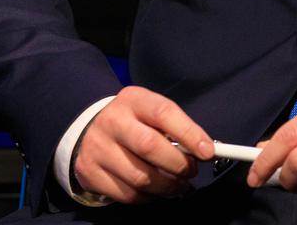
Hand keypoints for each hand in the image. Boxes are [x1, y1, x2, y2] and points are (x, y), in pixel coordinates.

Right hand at [73, 85, 212, 204]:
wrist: (89, 129)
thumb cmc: (131, 121)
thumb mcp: (148, 111)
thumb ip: (171, 127)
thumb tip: (201, 149)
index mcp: (133, 99)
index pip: (164, 113)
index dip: (189, 133)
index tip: (207, 151)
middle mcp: (113, 121)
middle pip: (150, 147)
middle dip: (178, 164)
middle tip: (191, 172)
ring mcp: (98, 148)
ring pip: (140, 177)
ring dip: (167, 187)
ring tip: (178, 185)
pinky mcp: (90, 173)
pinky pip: (126, 194)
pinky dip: (147, 197)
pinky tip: (155, 191)